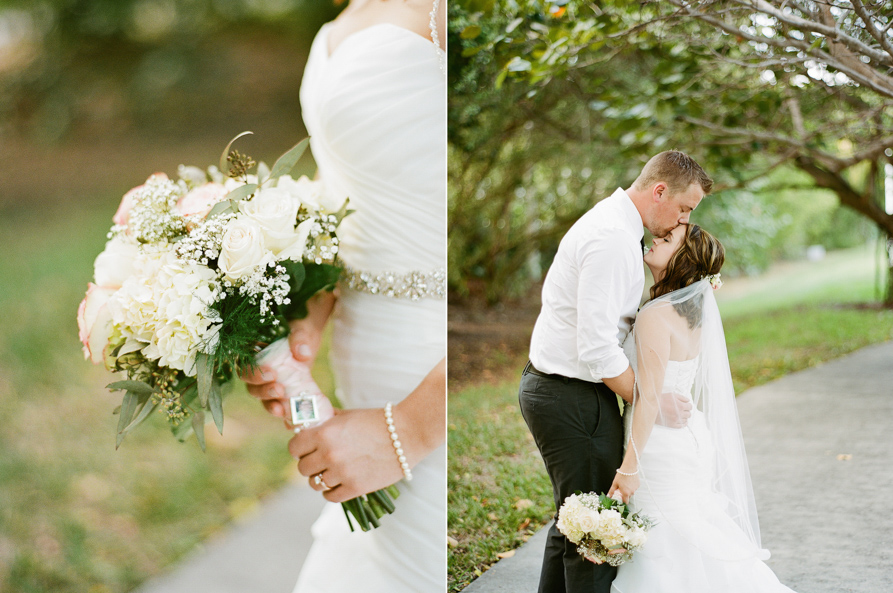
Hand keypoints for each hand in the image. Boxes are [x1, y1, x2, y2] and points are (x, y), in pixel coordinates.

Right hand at [241, 291, 335, 421]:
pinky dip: (281, 413)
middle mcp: (257, 369)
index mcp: (254, 352)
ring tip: (282, 408)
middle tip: (279, 389)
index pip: (245, 367)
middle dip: (263, 390)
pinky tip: (288, 419)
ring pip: (262, 398)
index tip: (272, 373)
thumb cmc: (300, 329)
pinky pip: (276, 405)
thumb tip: (302, 354)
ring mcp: (269, 382)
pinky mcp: (281, 392)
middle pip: (251, 386)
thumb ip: (300, 338)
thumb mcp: (301, 329)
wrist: (310, 338)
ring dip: (270, 405)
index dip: (254, 374)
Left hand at [288, 407, 410, 502]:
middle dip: (310, 464)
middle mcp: (329, 453)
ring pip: (315, 484)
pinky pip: (330, 496)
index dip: (299, 449)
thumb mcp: (347, 416)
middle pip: (303, 468)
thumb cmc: (376, 421)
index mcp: (324, 433)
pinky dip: (332, 491)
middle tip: (321, 461)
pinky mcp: (355, 487)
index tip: (306, 449)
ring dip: (321, 478)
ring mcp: (342, 472)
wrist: (407, 434)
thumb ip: (325, 421)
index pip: (294, 448)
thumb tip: (305, 425)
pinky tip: (339, 483)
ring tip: (332, 472)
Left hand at [608, 470, 638, 503]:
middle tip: (621, 488)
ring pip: (631, 492)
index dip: (622, 501)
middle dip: (625, 494)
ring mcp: (636, 488)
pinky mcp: (638, 484)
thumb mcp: (615, 483)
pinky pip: (634, 488)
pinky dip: (632, 486)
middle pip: (628, 496)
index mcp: (626, 493)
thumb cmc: (621, 475)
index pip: (625, 502)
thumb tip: (608, 496)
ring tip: (625, 483)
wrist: (629, 467)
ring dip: (628, 490)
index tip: (620, 498)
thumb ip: (611, 491)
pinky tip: (629, 481)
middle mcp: (632, 492)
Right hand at [654, 392, 691, 427]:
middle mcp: (679, 414)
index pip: (690, 407)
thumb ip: (682, 397)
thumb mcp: (672, 395)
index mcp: (680, 406)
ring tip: (680, 414)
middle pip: (689, 414)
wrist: (652, 407)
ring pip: (686, 420)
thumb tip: (688, 400)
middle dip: (686, 411)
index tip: (686, 405)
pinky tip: (681, 420)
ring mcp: (676, 420)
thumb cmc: (661, 400)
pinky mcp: (672, 425)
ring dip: (684, 417)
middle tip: (683, 409)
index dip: (688, 405)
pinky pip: (681, 426)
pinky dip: (683, 423)